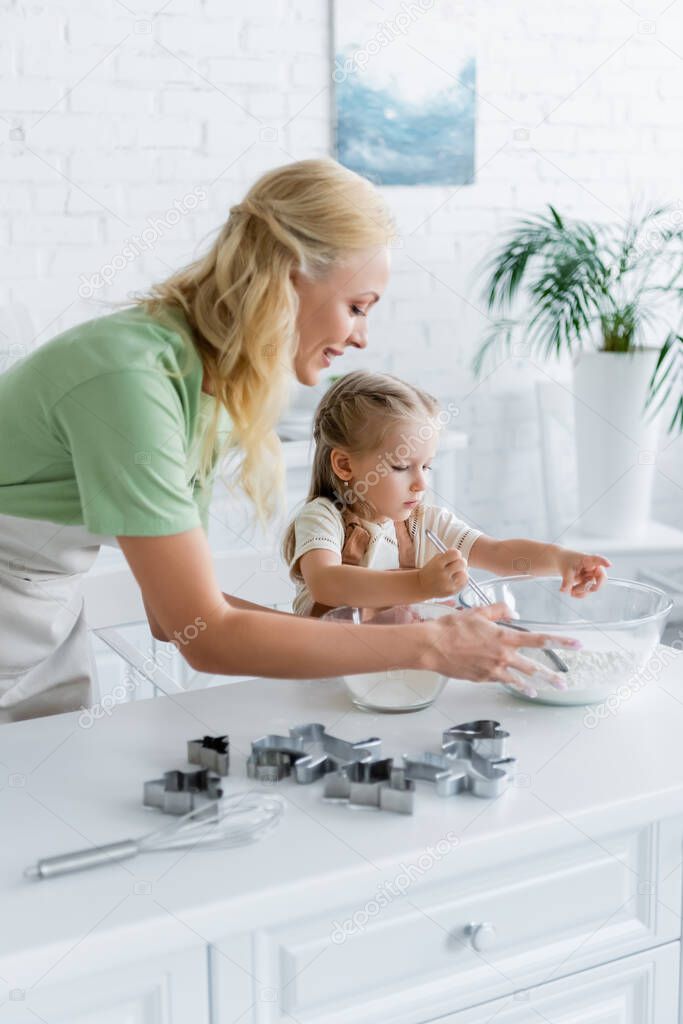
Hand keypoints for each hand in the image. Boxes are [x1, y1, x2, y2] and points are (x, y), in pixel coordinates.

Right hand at [418, 549, 468, 598]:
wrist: (422, 586)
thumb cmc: (431, 571)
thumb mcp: (435, 560)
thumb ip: (447, 556)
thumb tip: (461, 556)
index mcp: (437, 563)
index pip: (455, 554)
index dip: (456, 554)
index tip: (454, 556)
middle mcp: (442, 574)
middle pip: (462, 563)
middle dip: (461, 562)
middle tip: (457, 565)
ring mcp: (447, 584)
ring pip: (464, 574)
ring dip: (462, 572)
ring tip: (455, 574)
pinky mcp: (451, 592)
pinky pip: (464, 583)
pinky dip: (462, 580)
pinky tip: (455, 580)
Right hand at [419, 603, 578, 696]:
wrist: (432, 646)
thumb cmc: (452, 628)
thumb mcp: (477, 612)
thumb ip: (499, 610)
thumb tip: (513, 610)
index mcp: (504, 637)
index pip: (539, 639)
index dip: (560, 641)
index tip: (576, 644)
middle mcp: (503, 655)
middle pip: (534, 666)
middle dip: (553, 674)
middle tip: (565, 680)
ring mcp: (494, 669)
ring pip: (522, 677)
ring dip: (539, 683)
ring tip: (553, 688)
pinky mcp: (484, 678)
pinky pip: (506, 682)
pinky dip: (518, 686)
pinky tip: (527, 690)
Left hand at [556, 548, 610, 596]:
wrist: (562, 561)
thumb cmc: (566, 560)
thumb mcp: (565, 569)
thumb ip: (566, 580)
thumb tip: (564, 590)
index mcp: (588, 560)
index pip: (597, 559)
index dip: (604, 562)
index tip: (609, 565)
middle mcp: (593, 568)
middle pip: (601, 578)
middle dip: (590, 587)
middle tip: (577, 590)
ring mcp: (592, 576)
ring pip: (593, 587)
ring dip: (582, 591)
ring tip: (571, 590)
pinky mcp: (588, 582)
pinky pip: (588, 591)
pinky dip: (580, 594)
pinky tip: (572, 592)